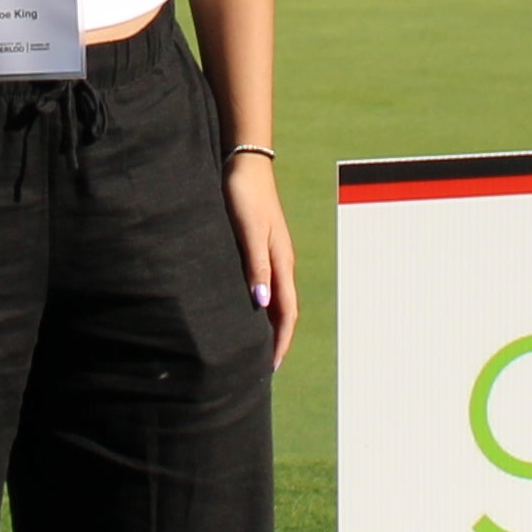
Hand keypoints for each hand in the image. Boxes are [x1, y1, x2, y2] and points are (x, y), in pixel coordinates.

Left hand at [225, 148, 302, 370]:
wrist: (245, 163)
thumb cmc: (244, 196)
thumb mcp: (249, 231)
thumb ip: (256, 266)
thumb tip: (262, 303)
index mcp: (282, 263)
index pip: (286, 312)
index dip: (280, 341)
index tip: (271, 367)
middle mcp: (281, 262)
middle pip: (285, 310)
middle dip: (278, 339)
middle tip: (265, 367)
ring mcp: (273, 254)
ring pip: (276, 298)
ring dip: (270, 325)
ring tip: (257, 347)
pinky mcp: (261, 246)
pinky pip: (267, 285)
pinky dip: (262, 305)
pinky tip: (248, 310)